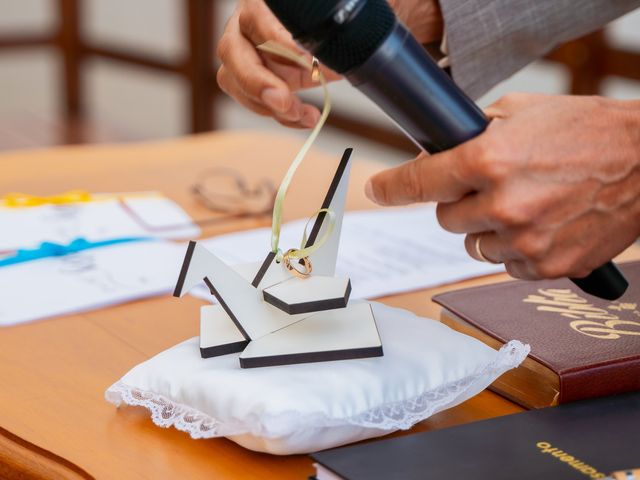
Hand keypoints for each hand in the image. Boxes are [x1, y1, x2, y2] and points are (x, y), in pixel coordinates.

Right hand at [216, 0, 442, 128]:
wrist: (341, 22)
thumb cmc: (338, 10)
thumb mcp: (344, 10)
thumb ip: (340, 27)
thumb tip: (336, 58)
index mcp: (264, 0)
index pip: (259, 19)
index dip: (279, 43)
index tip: (307, 62)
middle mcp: (245, 21)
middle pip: (231, 53)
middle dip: (258, 83)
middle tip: (284, 101)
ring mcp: (244, 52)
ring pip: (234, 80)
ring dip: (267, 105)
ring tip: (301, 114)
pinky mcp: (255, 78)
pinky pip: (254, 101)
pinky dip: (280, 115)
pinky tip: (306, 118)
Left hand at [366, 93, 639, 279]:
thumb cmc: (587, 131)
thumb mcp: (522, 113)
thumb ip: (474, 134)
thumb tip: (438, 153)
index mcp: (489, 160)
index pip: (419, 182)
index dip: (391, 188)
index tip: (376, 191)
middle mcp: (502, 204)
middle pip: (446, 219)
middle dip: (459, 203)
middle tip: (489, 187)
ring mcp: (526, 240)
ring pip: (474, 246)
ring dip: (487, 229)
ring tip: (523, 205)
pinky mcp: (547, 266)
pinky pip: (506, 264)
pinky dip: (515, 248)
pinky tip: (540, 225)